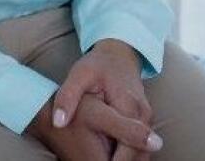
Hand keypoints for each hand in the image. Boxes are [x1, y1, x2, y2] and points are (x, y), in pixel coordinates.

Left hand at [49, 40, 160, 160]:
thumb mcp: (80, 74)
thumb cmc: (99, 64)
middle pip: (138, 154)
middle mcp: (143, 116)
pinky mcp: (143, 121)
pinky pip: (139, 147)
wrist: (119, 54)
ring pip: (141, 153)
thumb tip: (58, 123)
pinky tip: (109, 160)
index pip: (128, 146)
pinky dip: (127, 157)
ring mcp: (146, 119)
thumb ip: (68, 97)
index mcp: (129, 106)